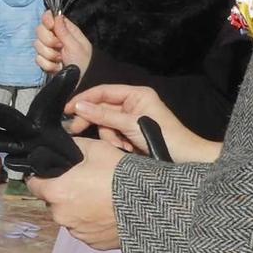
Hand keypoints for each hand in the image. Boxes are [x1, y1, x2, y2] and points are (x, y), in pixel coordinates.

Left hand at [27, 137, 123, 248]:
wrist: (150, 205)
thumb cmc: (119, 174)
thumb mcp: (96, 149)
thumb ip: (73, 146)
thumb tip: (63, 144)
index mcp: (56, 192)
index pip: (34, 184)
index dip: (40, 177)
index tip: (49, 173)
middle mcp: (61, 216)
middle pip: (53, 201)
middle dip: (63, 192)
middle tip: (83, 183)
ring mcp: (77, 232)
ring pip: (69, 217)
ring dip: (77, 209)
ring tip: (98, 199)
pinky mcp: (93, 243)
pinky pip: (85, 230)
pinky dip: (91, 223)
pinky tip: (106, 213)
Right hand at [35, 11, 92, 76]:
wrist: (82, 82)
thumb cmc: (83, 61)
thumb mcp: (76, 46)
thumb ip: (64, 31)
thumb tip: (56, 16)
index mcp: (66, 30)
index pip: (50, 17)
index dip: (47, 20)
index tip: (50, 26)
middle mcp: (55, 37)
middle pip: (40, 30)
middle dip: (48, 41)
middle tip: (60, 47)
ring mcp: (49, 49)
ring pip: (37, 45)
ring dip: (50, 55)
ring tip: (61, 60)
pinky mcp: (44, 61)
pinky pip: (38, 59)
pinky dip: (48, 65)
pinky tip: (57, 68)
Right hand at [65, 83, 220, 163]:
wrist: (186, 159)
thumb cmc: (165, 137)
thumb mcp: (131, 124)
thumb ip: (103, 116)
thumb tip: (77, 106)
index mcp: (136, 95)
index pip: (102, 92)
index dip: (83, 99)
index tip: (67, 109)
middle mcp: (132, 104)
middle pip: (101, 109)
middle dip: (93, 121)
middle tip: (75, 130)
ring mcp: (130, 120)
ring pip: (104, 125)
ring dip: (109, 137)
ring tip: (121, 146)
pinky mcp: (129, 135)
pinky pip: (112, 136)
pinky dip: (115, 143)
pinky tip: (125, 150)